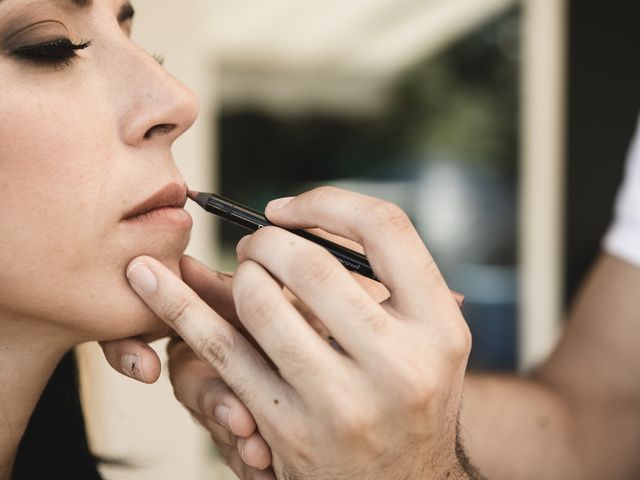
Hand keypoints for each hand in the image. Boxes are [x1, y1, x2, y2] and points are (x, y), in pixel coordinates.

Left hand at [125, 187, 474, 479]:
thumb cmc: (410, 394)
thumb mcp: (426, 337)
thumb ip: (384, 280)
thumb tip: (302, 217)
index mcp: (439, 325)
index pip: (385, 228)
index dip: (328, 203)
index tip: (290, 209)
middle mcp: (399, 364)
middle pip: (309, 262)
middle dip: (267, 241)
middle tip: (258, 245)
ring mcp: (342, 402)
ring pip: (258, 301)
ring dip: (238, 274)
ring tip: (243, 275)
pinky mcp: (288, 429)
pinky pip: (222, 352)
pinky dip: (179, 307)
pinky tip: (148, 277)